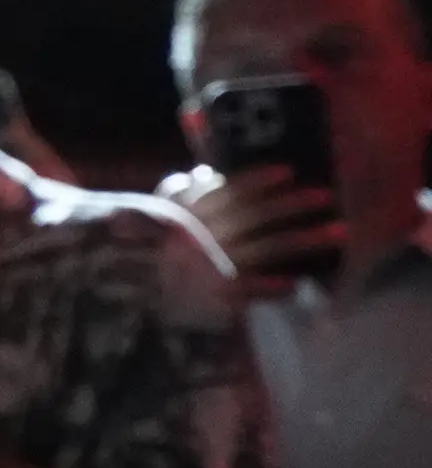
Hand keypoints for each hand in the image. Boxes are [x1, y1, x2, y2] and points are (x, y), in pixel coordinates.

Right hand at [165, 162, 342, 296]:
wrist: (126, 294)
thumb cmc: (148, 250)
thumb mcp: (156, 215)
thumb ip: (178, 192)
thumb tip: (203, 171)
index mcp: (189, 214)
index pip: (227, 192)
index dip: (258, 181)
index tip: (288, 172)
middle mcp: (204, 235)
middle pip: (255, 215)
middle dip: (293, 204)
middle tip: (327, 196)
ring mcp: (212, 266)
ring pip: (266, 249)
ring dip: (304, 239)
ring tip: (339, 232)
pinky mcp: (216, 296)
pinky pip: (249, 291)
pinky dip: (271, 288)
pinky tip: (294, 285)